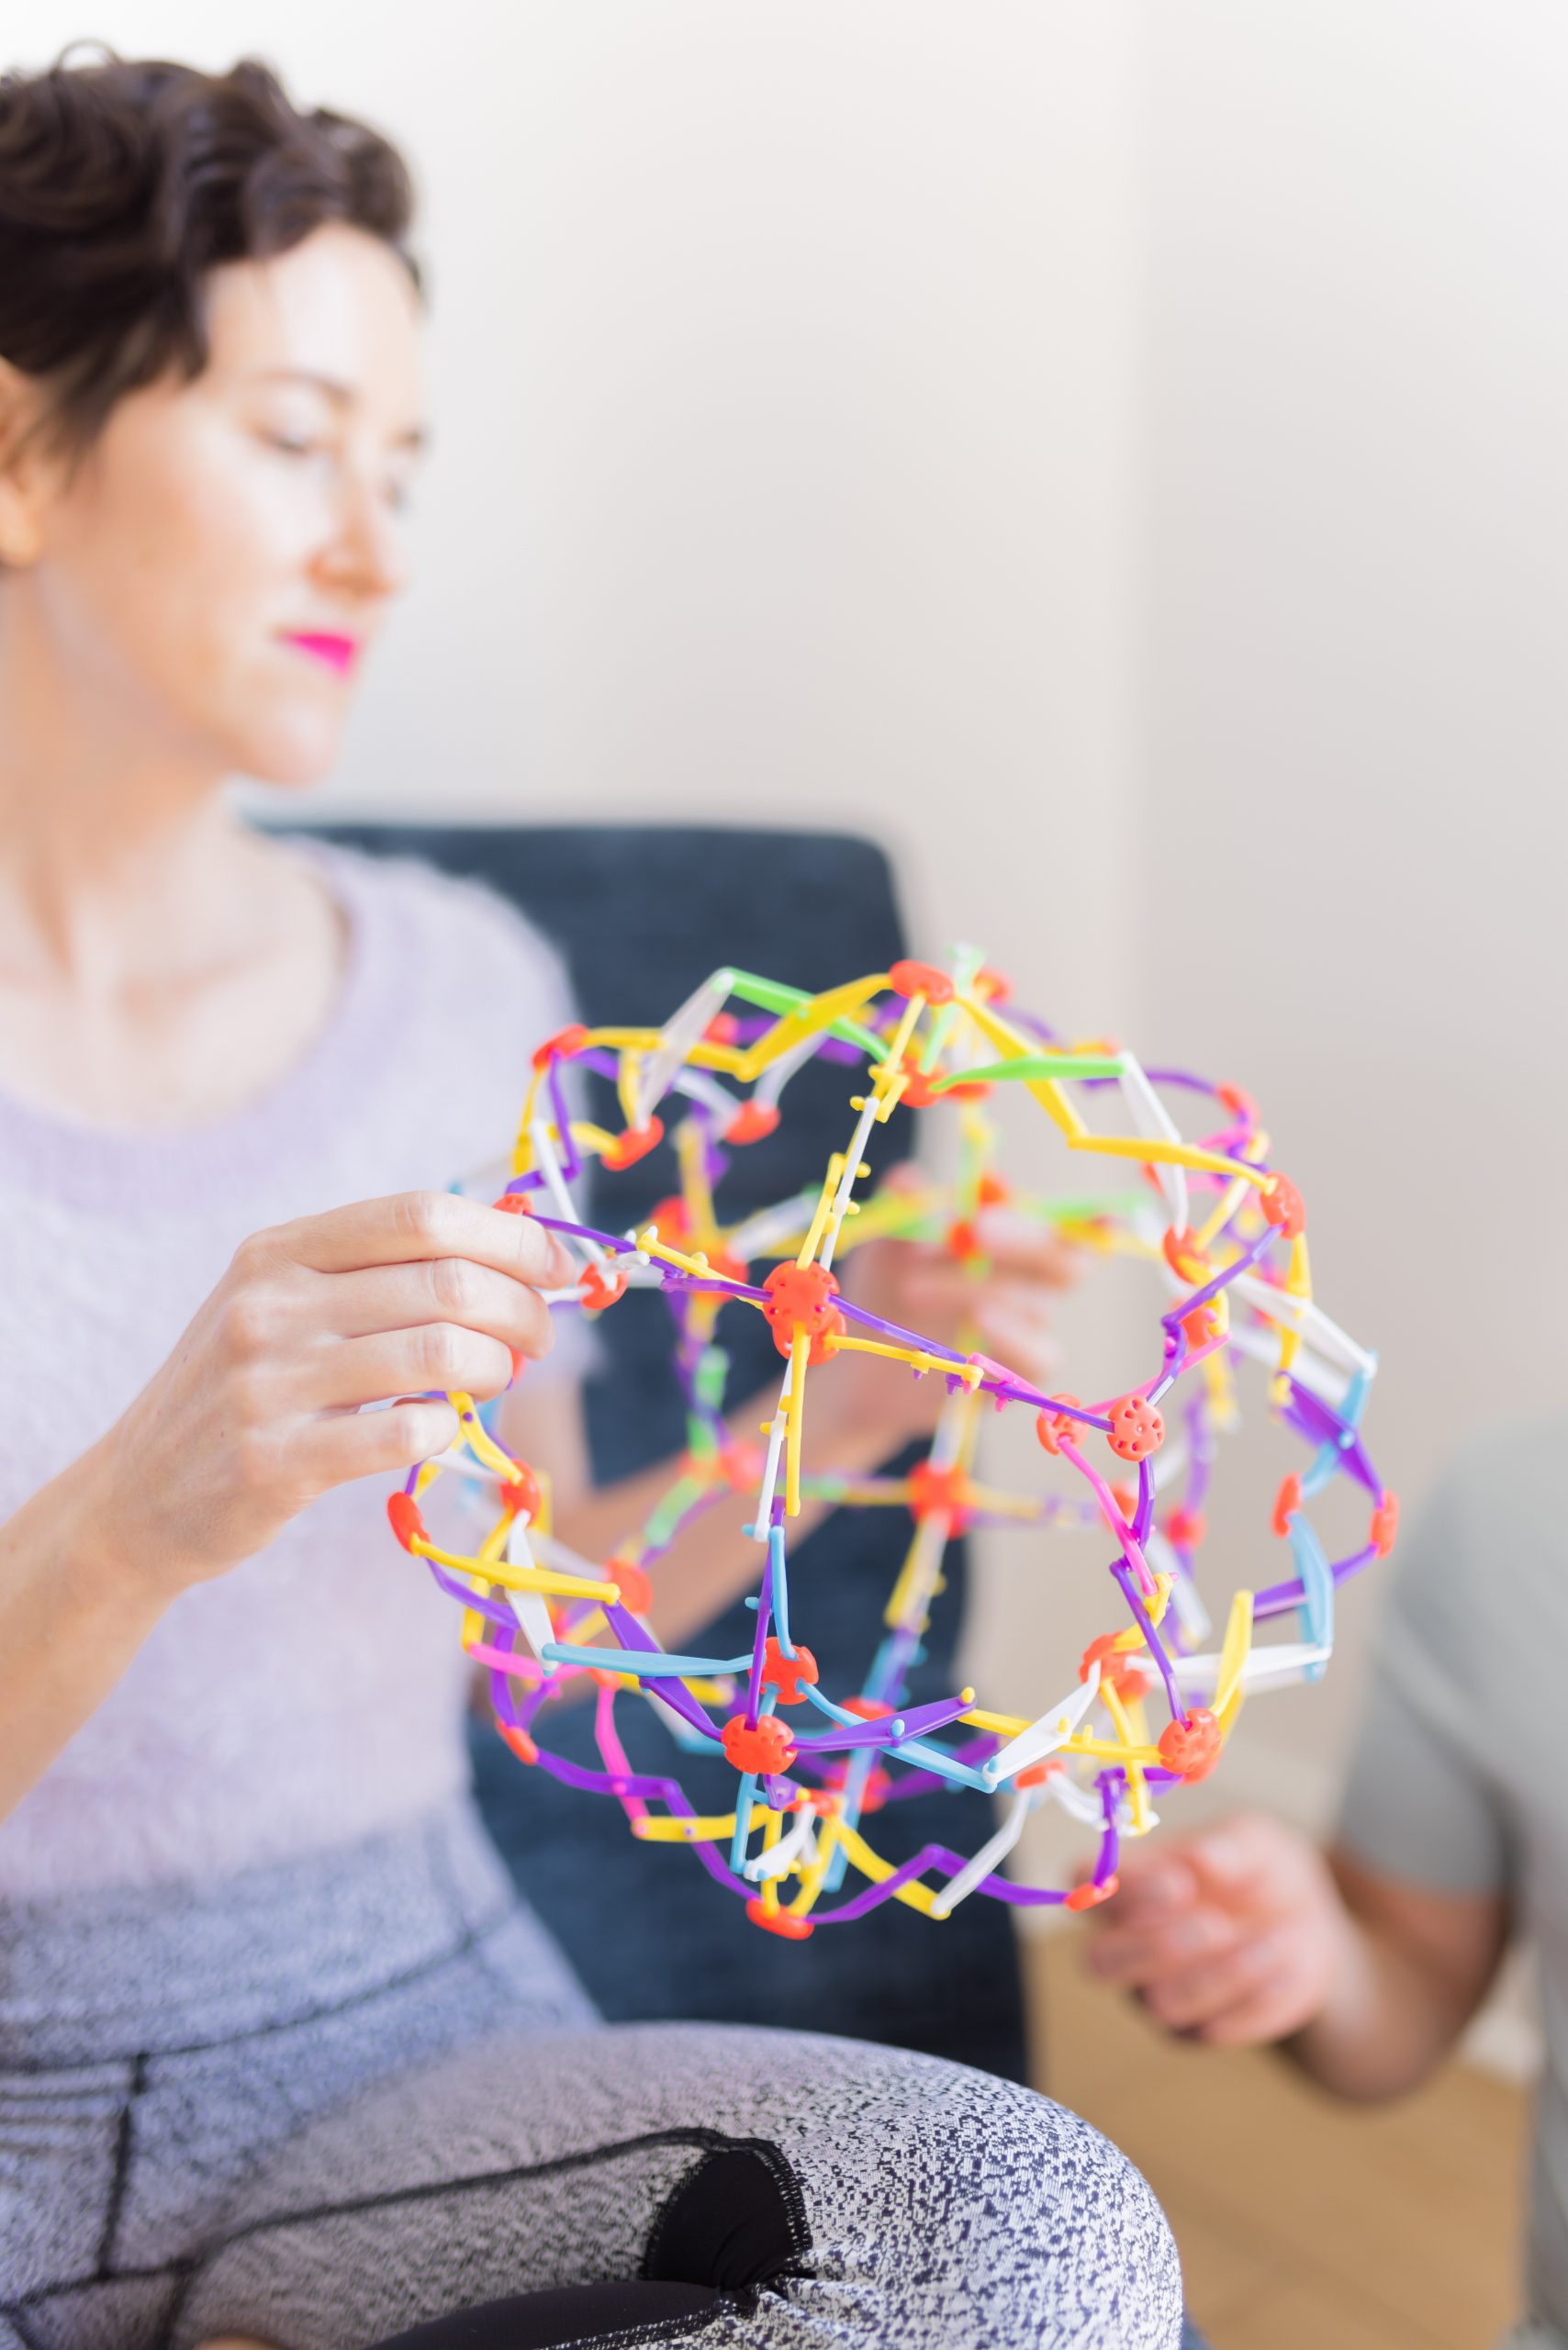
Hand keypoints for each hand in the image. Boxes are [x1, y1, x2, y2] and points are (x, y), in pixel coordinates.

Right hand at [82, 1191, 574, 1601]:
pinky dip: (447, 1431)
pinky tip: (441, 1430)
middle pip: (446, 1284)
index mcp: (278, 1251)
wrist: (134, 1497)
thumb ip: (376, 1275)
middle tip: (537, 1340)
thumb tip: (515, 1253)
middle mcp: (268, 1305)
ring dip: (494, 1370)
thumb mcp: (281, 1307)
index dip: (510, 1238)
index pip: (421, 1215)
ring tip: (495, 1383)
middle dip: (521, 1310)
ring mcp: (267, 1384)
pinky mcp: (274, 1462)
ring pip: (438, 1355)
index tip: (558, 1269)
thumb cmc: (242, 1393)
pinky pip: (405, 1436)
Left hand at [827, 1163, 1077, 1448]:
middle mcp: (1033, 1281)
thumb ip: (904, 1210)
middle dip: (1026, 1240)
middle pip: (1069, 1259)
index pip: (1072, 1222)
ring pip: (1034, 1304)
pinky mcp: (1016, 1374)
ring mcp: (1027, 1329)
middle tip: (974, 1228)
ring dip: (973, 1287)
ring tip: (910, 1287)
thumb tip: (908, 1182)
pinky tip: (978, 1322)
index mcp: (1015, 1236)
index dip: (1083, 1215)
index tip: (1073, 1208)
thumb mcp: (886, 1243)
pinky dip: (1013, 1337)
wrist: (863, 1360)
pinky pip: (1039, 1356)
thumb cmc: (886, 1289)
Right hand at [1082, 1812, 1357, 2045]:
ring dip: (1223, 1973)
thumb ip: (1230, 1845)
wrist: (1305, 1925)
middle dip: (1155, 1948)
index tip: (1179, 1883)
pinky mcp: (1197, 2030)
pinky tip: (1287, 1963)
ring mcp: (1156, 1993)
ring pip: (1161, 2003)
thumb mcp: (1257, 1841)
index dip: (1121, 1889)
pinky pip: (1213, 2030)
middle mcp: (1126, 1943)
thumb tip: (1201, 1858)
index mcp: (1127, 1882)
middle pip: (1099, 1962)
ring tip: (1277, 1937)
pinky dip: (1257, 1998)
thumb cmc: (1259, 1870)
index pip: (1085, 1885)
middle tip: (1216, 1925)